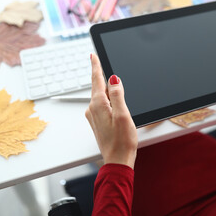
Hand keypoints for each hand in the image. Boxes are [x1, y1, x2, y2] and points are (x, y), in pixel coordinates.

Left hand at [85, 54, 137, 168]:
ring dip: (106, 87)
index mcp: (98, 105)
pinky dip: (107, 98)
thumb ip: (117, 95)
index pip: (96, 80)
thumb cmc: (122, 141)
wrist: (117, 160)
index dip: (96, 66)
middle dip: (102, 75)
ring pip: (100, 95)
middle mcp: (93, 109)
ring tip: (113, 81)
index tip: (93, 55)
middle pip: (98, 86)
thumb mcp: (123, 115)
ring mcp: (94, 116)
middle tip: (101, 61)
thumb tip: (113, 79)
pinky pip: (101, 104)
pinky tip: (114, 99)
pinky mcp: (97, 121)